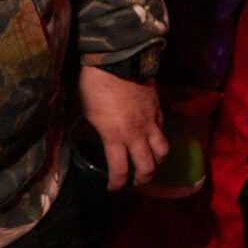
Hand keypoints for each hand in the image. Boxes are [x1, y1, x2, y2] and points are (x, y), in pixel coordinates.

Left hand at [77, 65, 168, 191]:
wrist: (117, 59)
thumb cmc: (94, 84)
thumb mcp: (85, 111)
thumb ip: (92, 129)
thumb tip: (84, 135)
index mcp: (115, 137)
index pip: (120, 172)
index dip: (116, 185)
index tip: (112, 187)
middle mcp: (136, 134)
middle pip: (148, 168)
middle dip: (142, 180)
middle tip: (135, 181)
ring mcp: (150, 122)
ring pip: (162, 151)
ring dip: (156, 161)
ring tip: (149, 162)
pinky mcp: (158, 109)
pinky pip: (163, 130)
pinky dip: (158, 139)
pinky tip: (151, 137)